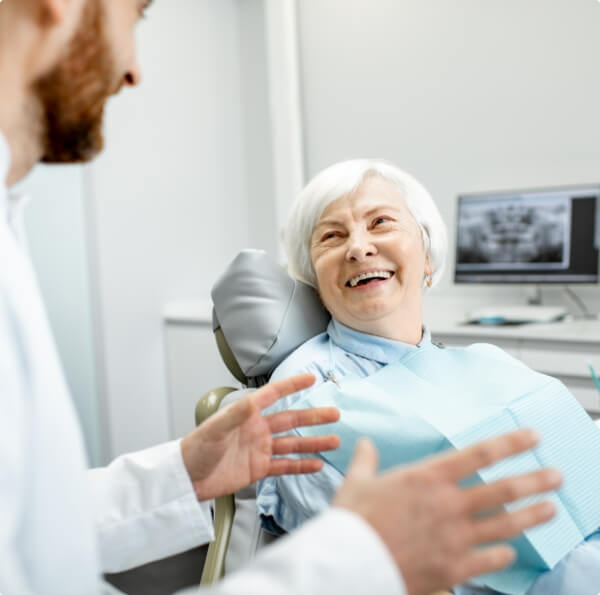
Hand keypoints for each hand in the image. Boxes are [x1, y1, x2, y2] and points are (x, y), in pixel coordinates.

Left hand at [181, 373, 339, 500]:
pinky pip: (284, 466)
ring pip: (292, 444)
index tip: (311, 378)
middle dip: (313, 417)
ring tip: (334, 441)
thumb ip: (235, 415)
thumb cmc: (195, 449)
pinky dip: (301, 466)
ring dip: (313, 442)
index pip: (274, 395)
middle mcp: (257, 429)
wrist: (186, 478)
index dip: (292, 386)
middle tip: (334, 414)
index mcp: (247, 414)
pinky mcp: (258, 468)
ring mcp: (259, 449)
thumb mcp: (215, 429)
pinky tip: (316, 464)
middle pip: (291, 420)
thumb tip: (252, 400)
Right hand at [333, 430, 561, 594]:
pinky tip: (511, 552)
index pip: (478, 454)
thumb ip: (366, 460)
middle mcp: (448, 504)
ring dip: (532, 516)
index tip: (532, 437)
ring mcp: (454, 538)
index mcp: (427, 477)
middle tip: (557, 476)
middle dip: (534, 480)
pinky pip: (489, 560)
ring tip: (552, 509)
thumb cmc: (353, 520)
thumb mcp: (356, 482)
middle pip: (502, 490)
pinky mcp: (453, 568)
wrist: (349, 564)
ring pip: (504, 525)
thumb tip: (364, 443)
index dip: (510, 443)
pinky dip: (503, 555)